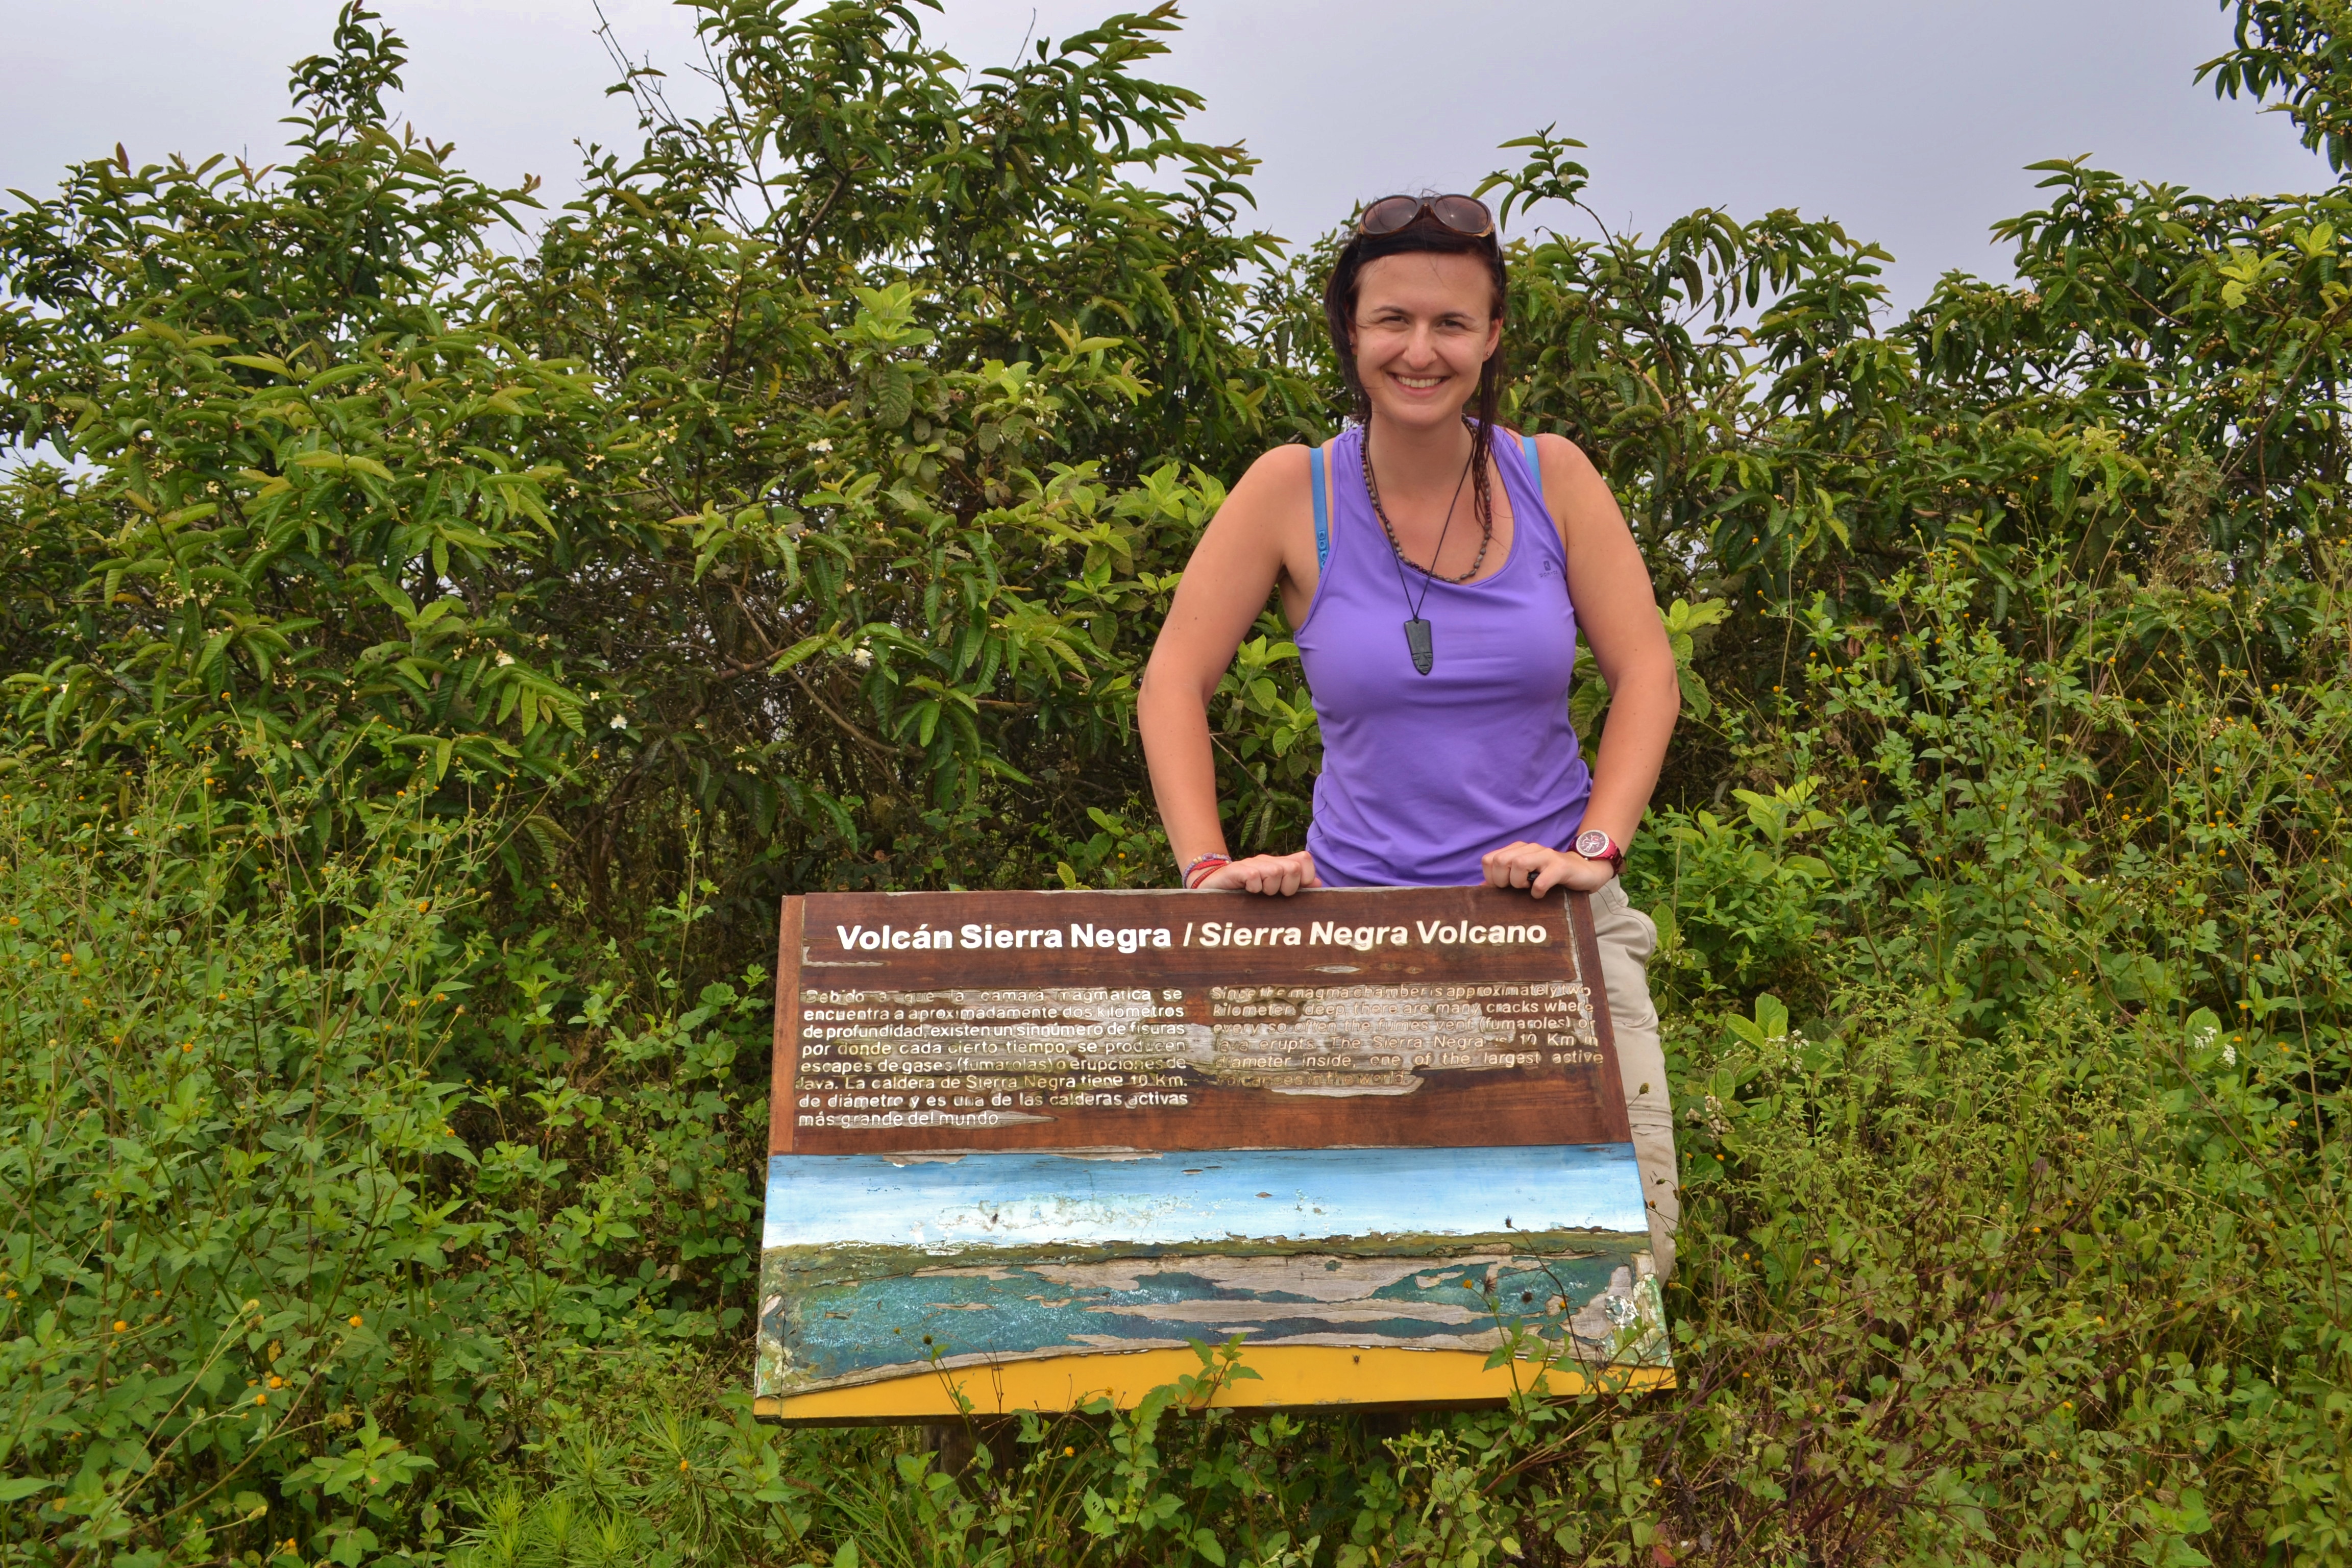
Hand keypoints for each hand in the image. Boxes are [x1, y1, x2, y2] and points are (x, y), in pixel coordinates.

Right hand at [1195, 849, 1320, 895]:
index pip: (1304, 859)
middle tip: (1273, 894)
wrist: (1212, 889)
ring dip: (1269, 889)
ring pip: (1275, 872)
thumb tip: (1317, 883)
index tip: (1294, 891)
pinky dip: (1253, 888)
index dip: (1305, 876)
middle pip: (1293, 868)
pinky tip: (1247, 892)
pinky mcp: (1236, 870)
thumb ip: (1296, 886)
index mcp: (1279, 865)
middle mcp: (1267, 861)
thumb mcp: (1273, 892)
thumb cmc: (1246, 895)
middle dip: (1287, 887)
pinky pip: (1254, 876)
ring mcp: (1252, 864)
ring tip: (1258, 894)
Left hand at [1481, 840, 1613, 895]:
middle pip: (1500, 861)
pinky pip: (1541, 880)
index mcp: (1518, 850)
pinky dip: (1537, 892)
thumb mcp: (1525, 876)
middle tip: (1516, 889)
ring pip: (1518, 864)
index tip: (1502, 888)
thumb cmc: (1551, 876)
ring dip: (1519, 883)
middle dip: (1502, 881)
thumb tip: (1480, 888)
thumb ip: (1504, 878)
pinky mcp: (1560, 866)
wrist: (1584, 871)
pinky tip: (1540, 895)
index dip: (1490, 877)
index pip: (1489, 859)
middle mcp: (1530, 849)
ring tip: (1528, 889)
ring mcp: (1546, 856)